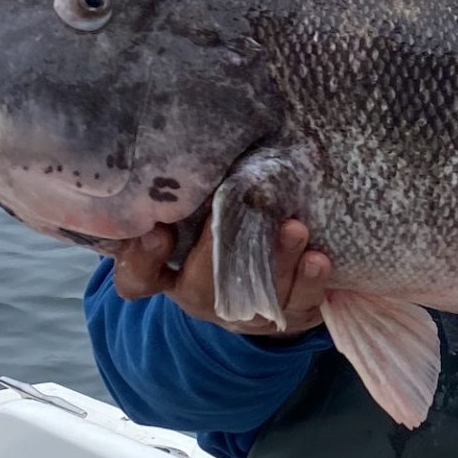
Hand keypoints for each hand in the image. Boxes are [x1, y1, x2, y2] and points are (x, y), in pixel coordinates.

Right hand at [109, 216, 333, 336]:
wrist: (271, 284)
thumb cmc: (225, 234)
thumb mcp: (197, 218)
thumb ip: (190, 195)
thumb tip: (193, 141)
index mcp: (171, 273)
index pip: (139, 276)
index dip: (143, 259)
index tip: (159, 231)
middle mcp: (203, 297)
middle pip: (201, 286)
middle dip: (220, 251)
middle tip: (237, 214)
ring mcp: (246, 313)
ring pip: (256, 298)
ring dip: (277, 262)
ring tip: (294, 228)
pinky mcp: (287, 316)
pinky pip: (299, 305)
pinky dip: (310, 282)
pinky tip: (318, 260)